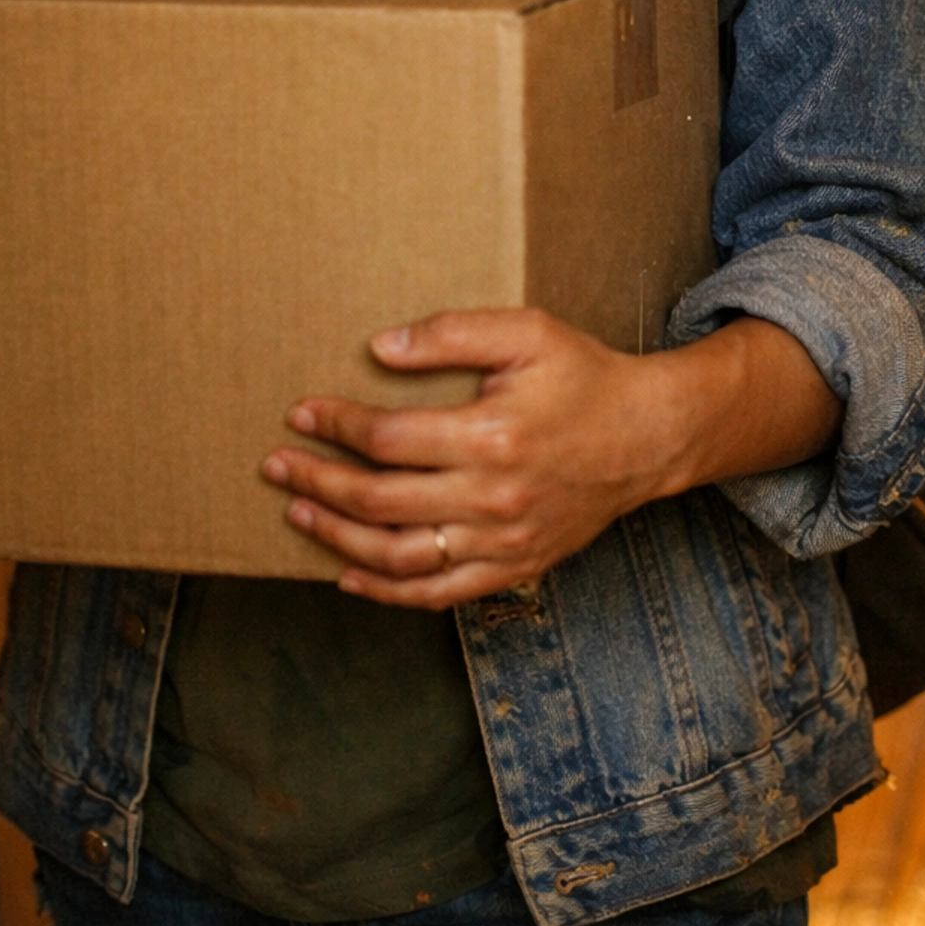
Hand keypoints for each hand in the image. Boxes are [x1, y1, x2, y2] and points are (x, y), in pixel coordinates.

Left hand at [262, 306, 840, 609]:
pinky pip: (438, 594)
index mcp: (492, 436)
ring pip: (401, 557)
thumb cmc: (584, 376)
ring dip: (339, 539)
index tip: (300, 413)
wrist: (648, 436)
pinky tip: (349, 575)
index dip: (336, 427)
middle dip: (319, 482)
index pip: (389, 440)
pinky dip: (388, 590)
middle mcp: (494, 498)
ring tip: (299, 512)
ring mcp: (503, 542)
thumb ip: (452, 333)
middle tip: (276, 466)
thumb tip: (381, 347)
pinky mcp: (513, 568)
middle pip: (382, 501)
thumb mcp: (527, 332)